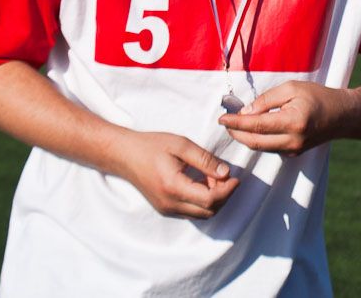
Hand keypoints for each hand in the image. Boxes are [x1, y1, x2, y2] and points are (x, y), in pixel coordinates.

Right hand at [114, 130, 238, 218]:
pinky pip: (191, 211)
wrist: (124, 154)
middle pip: (208, 211)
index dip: (227, 191)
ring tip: (213, 178)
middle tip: (225, 176)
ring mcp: (166, 208)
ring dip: (214, 200)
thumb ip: (205, 160)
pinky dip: (203, 201)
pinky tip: (202, 183)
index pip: (209, 200)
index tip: (236, 177)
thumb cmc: (152, 146)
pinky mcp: (165, 208)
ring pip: (201, 214)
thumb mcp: (181, 145)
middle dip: (223, 196)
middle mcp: (169, 204)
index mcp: (173, 187)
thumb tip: (226, 173)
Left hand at [219, 80, 352, 154]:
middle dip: (236, 133)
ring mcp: (294, 149)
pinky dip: (257, 140)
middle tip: (225, 123)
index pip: (256, 125)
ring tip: (234, 125)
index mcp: (293, 121)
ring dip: (245, 138)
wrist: (343, 115)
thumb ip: (267, 99)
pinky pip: (270, 148)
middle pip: (254, 142)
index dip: (236, 123)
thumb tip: (246, 111)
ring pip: (260, 147)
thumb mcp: (293, 88)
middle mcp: (292, 140)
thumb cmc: (319, 96)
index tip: (221, 119)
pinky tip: (251, 130)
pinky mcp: (294, 152)